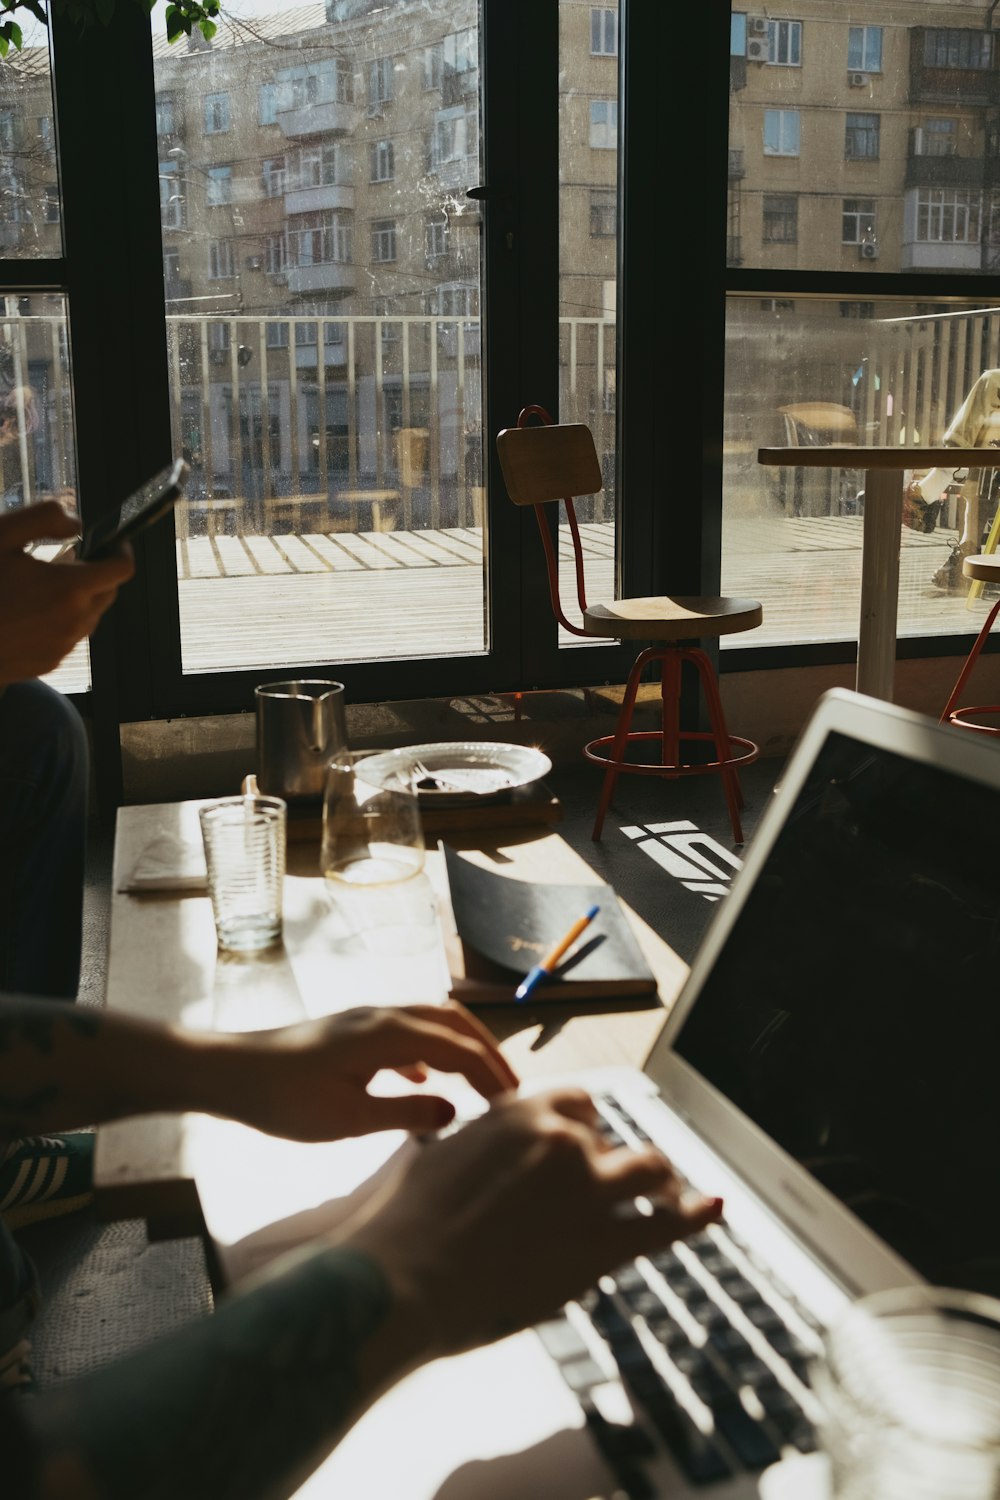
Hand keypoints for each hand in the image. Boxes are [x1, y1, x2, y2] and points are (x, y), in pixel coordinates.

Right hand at [0, 501, 134, 683]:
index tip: (113, 543)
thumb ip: (43, 519)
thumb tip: (74, 522)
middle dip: (95, 574)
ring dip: (76, 599)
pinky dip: (58, 622)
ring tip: (38, 588)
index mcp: (69, 588)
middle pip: (107, 593)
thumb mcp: (1, 535)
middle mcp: (73, 621)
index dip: (120, 551)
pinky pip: (67, 637)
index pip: (121, 569)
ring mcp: (62, 646)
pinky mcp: (49, 662)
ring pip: (88, 616)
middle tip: (64, 561)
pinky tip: (26, 612)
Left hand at [219, 1002, 519, 1139]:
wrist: (229, 1072)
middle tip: (509, 1091)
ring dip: (461, 1048)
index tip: (515, 1106)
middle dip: (487, 1054)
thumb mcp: (348, 1119)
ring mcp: (367, 1019)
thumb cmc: (284, 1100)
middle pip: (454, 1023)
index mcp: (390, 1033)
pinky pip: (408, 1031)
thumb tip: (454, 1111)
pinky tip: (423, 1082)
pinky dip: (430, 1051)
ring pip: (432, 1022)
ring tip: (479, 1085)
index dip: (492, 1076)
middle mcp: (384, 1015)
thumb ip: (405, 1113)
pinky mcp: (352, 1030)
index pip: (460, 1049)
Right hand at [339, 1087, 722, 1363]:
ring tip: (663, 1193)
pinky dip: (693, 1215)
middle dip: (608, 1158)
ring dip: (657, 1180)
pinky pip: (665, 1224)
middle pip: (607, 1138)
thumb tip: (462, 1148)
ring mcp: (588, 1189)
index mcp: (520, 1111)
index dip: (581, 1126)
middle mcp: (562, 1139)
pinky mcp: (602, 1243)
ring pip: (648, 1169)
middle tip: (606, 1184)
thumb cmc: (401, 1224)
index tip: (580, 1145)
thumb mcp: (432, 1156)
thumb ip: (470, 1147)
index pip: (576, 1102)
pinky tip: (710, 1208)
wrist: (400, 1278)